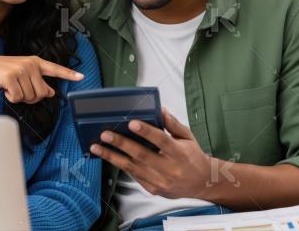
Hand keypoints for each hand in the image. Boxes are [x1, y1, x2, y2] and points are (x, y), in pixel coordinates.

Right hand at [0, 55, 83, 103]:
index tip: (81, 77)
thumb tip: (50, 92)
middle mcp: (30, 64)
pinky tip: (6, 90)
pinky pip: (18, 98)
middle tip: (20, 91)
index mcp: (36, 63)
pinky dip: (11, 98)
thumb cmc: (5, 73)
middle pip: (41, 93)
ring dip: (20, 98)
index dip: (69, 74)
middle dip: (31, 97)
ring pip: (30, 97)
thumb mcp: (24, 75)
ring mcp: (21, 69)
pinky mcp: (11, 76)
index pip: (55, 69)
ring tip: (11, 88)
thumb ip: (38, 82)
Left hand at [90, 108, 212, 198]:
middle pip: (142, 155)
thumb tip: (160, 110)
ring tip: (97, 146)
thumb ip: (173, 124)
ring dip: (112, 156)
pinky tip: (108, 156)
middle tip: (105, 134)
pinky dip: (119, 165)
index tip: (132, 123)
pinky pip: (133, 175)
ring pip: (132, 167)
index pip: (161, 140)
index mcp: (180, 153)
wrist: (201, 183)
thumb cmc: (192, 157)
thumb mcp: (187, 137)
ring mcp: (160, 181)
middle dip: (121, 144)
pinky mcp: (152, 189)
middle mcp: (169, 169)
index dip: (146, 132)